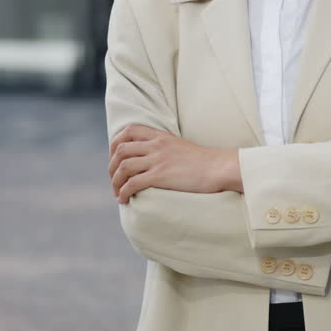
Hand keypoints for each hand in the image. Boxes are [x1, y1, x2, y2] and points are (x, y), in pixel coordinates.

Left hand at [108, 124, 241, 203]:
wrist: (219, 167)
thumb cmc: (204, 161)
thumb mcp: (181, 146)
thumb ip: (165, 148)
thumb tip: (153, 159)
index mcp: (161, 136)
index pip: (129, 130)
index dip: (115, 143)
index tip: (114, 157)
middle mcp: (156, 145)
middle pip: (121, 150)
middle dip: (111, 166)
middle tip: (113, 180)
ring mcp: (157, 160)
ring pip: (123, 167)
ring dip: (115, 182)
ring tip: (117, 193)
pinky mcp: (160, 176)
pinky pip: (132, 183)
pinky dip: (123, 192)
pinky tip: (124, 200)